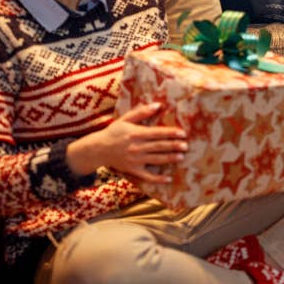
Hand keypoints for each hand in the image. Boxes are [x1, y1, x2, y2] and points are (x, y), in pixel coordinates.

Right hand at [67, 102, 187, 183]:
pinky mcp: (133, 170)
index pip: (156, 133)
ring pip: (155, 159)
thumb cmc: (113, 132)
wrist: (98, 149)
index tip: (182, 133)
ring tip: (181, 157)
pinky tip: (168, 179)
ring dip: (169, 158)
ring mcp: (135, 160)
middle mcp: (136, 147)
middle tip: (186, 145)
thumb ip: (141, 112)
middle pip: (158, 146)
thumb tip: (158, 105)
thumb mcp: (125, 119)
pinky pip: (147, 176)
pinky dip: (157, 179)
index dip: (170, 133)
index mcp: (136, 134)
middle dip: (173, 146)